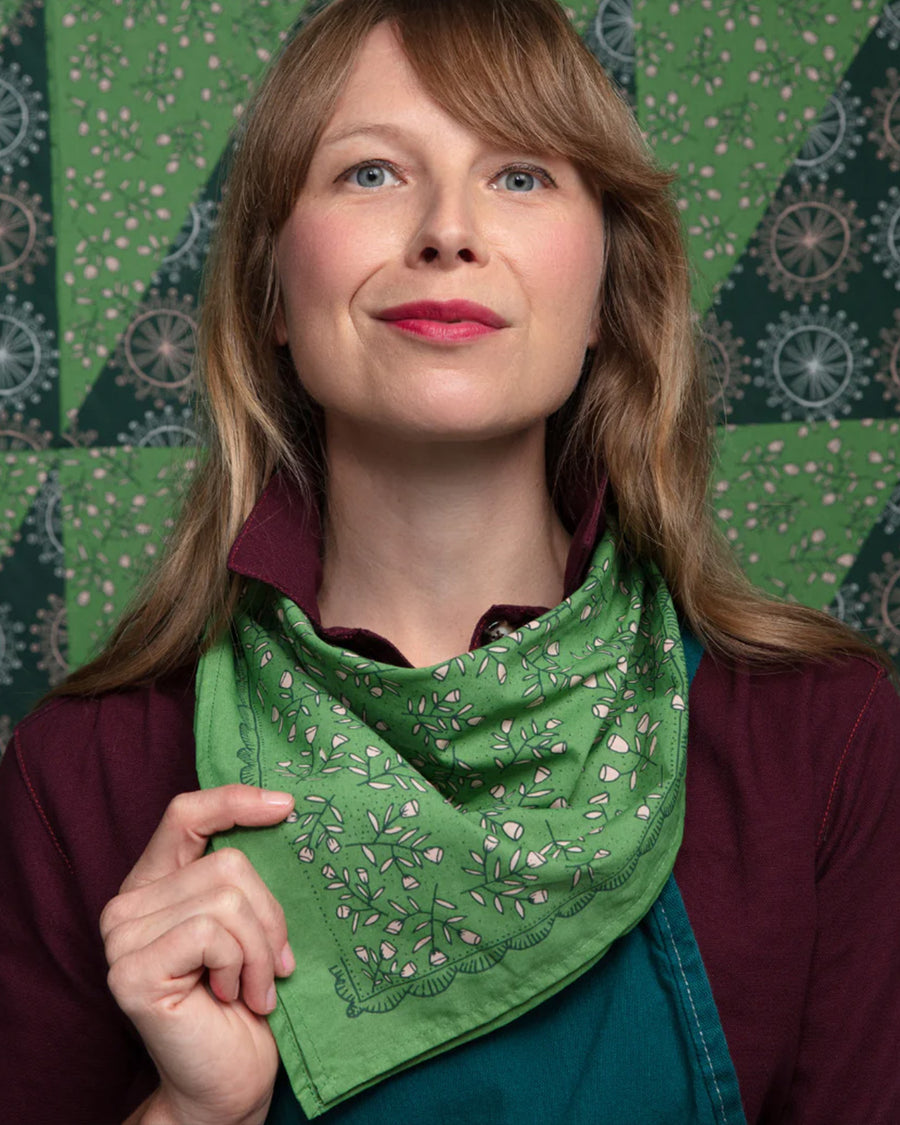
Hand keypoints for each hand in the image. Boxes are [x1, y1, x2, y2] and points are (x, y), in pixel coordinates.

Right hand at [100, 785, 295, 1124]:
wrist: (228, 1081)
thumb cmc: (247, 1001)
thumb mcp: (250, 924)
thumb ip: (243, 878)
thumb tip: (283, 812)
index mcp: (155, 882)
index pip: (185, 813)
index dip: (235, 800)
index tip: (287, 806)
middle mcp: (128, 904)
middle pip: (227, 862)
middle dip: (269, 916)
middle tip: (276, 965)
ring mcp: (122, 938)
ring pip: (226, 897)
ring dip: (260, 950)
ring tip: (257, 987)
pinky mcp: (132, 971)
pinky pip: (212, 932)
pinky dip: (241, 966)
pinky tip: (233, 997)